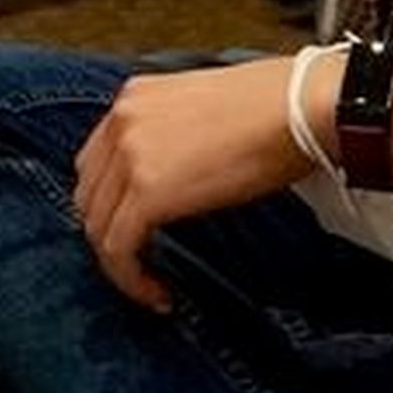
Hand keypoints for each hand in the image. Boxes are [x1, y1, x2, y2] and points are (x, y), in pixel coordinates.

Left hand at [71, 55, 312, 310]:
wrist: (302, 107)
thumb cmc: (280, 106)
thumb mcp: (207, 108)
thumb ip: (177, 136)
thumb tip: (179, 174)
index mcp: (134, 97)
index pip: (97, 159)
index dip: (110, 201)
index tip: (137, 229)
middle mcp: (121, 120)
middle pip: (90, 192)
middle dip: (110, 231)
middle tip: (141, 259)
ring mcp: (129, 154)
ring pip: (97, 224)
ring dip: (118, 262)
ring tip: (151, 284)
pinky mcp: (148, 191)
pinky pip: (118, 247)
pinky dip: (130, 278)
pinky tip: (159, 295)